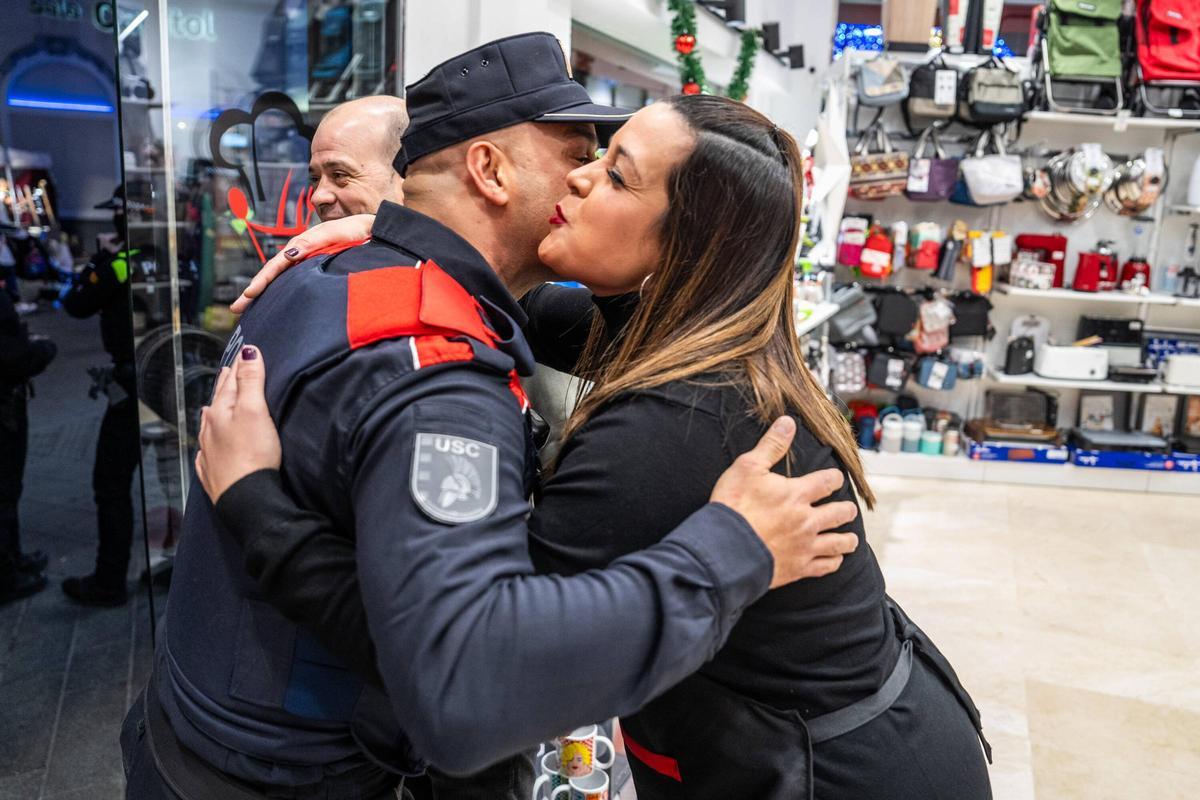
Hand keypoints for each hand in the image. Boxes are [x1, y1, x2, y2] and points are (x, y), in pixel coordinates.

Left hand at [195, 345, 281, 503]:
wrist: (246, 498)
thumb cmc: (252, 454)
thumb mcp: (255, 410)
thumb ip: (251, 380)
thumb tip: (248, 351)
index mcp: (220, 411)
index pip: (229, 382)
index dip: (238, 367)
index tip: (243, 354)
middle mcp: (210, 429)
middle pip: (218, 401)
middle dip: (225, 386)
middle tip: (230, 371)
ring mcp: (209, 451)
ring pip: (210, 424)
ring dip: (216, 411)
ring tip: (218, 403)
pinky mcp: (214, 471)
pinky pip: (209, 450)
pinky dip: (211, 441)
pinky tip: (210, 442)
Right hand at [230, 213, 375, 313]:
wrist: (371, 230)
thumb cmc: (353, 231)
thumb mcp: (333, 234)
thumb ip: (312, 243)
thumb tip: (289, 254)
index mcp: (301, 246)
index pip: (276, 266)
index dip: (262, 281)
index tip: (248, 295)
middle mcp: (300, 253)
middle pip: (272, 274)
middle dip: (254, 291)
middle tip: (236, 309)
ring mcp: (306, 261)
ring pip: (280, 278)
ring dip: (263, 293)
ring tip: (247, 309)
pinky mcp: (314, 267)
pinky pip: (291, 280)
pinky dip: (279, 290)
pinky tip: (274, 302)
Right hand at [710, 417, 859, 588]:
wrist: (724, 550)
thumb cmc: (733, 506)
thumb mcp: (747, 468)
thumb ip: (771, 445)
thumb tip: (788, 422)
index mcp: (797, 494)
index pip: (828, 481)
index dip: (834, 478)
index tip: (834, 479)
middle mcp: (808, 520)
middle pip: (841, 513)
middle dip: (847, 510)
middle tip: (848, 509)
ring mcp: (805, 546)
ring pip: (839, 543)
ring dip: (847, 539)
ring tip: (850, 538)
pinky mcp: (798, 568)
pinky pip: (826, 566)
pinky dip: (833, 562)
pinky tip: (834, 559)